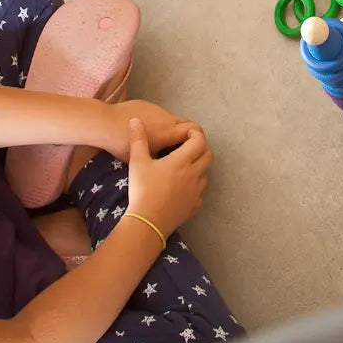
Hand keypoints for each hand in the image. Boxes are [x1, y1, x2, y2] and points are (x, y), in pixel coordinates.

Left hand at [107, 100, 200, 160]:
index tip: (195, 151)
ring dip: (174, 129)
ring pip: (173, 119)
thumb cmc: (123, 146)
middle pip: (187, 123)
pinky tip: (150, 131)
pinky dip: (161, 122)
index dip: (199, 140)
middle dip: (189, 135)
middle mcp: (166, 118)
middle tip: (184, 148)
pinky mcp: (147, 104)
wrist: (105, 123)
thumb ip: (162, 157)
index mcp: (169, 132)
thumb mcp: (144, 158)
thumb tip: (170, 162)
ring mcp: (157, 109)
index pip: (195, 131)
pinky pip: (160, 114)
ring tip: (165, 142)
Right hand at [125, 118, 210, 239]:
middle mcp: (193, 174)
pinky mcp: (194, 206)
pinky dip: (195, 186)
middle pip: (208, 156)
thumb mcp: (137, 162)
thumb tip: (135, 120)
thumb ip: (138, 139)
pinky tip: (183, 187)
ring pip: (206, 174)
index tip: (185, 133)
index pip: (199, 141)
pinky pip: (200, 192)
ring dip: (199, 167)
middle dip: (200, 148)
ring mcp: (196, 192)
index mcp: (182, 161)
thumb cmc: (142, 189)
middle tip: (187, 147)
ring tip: (184, 166)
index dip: (195, 134)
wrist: (147, 223)